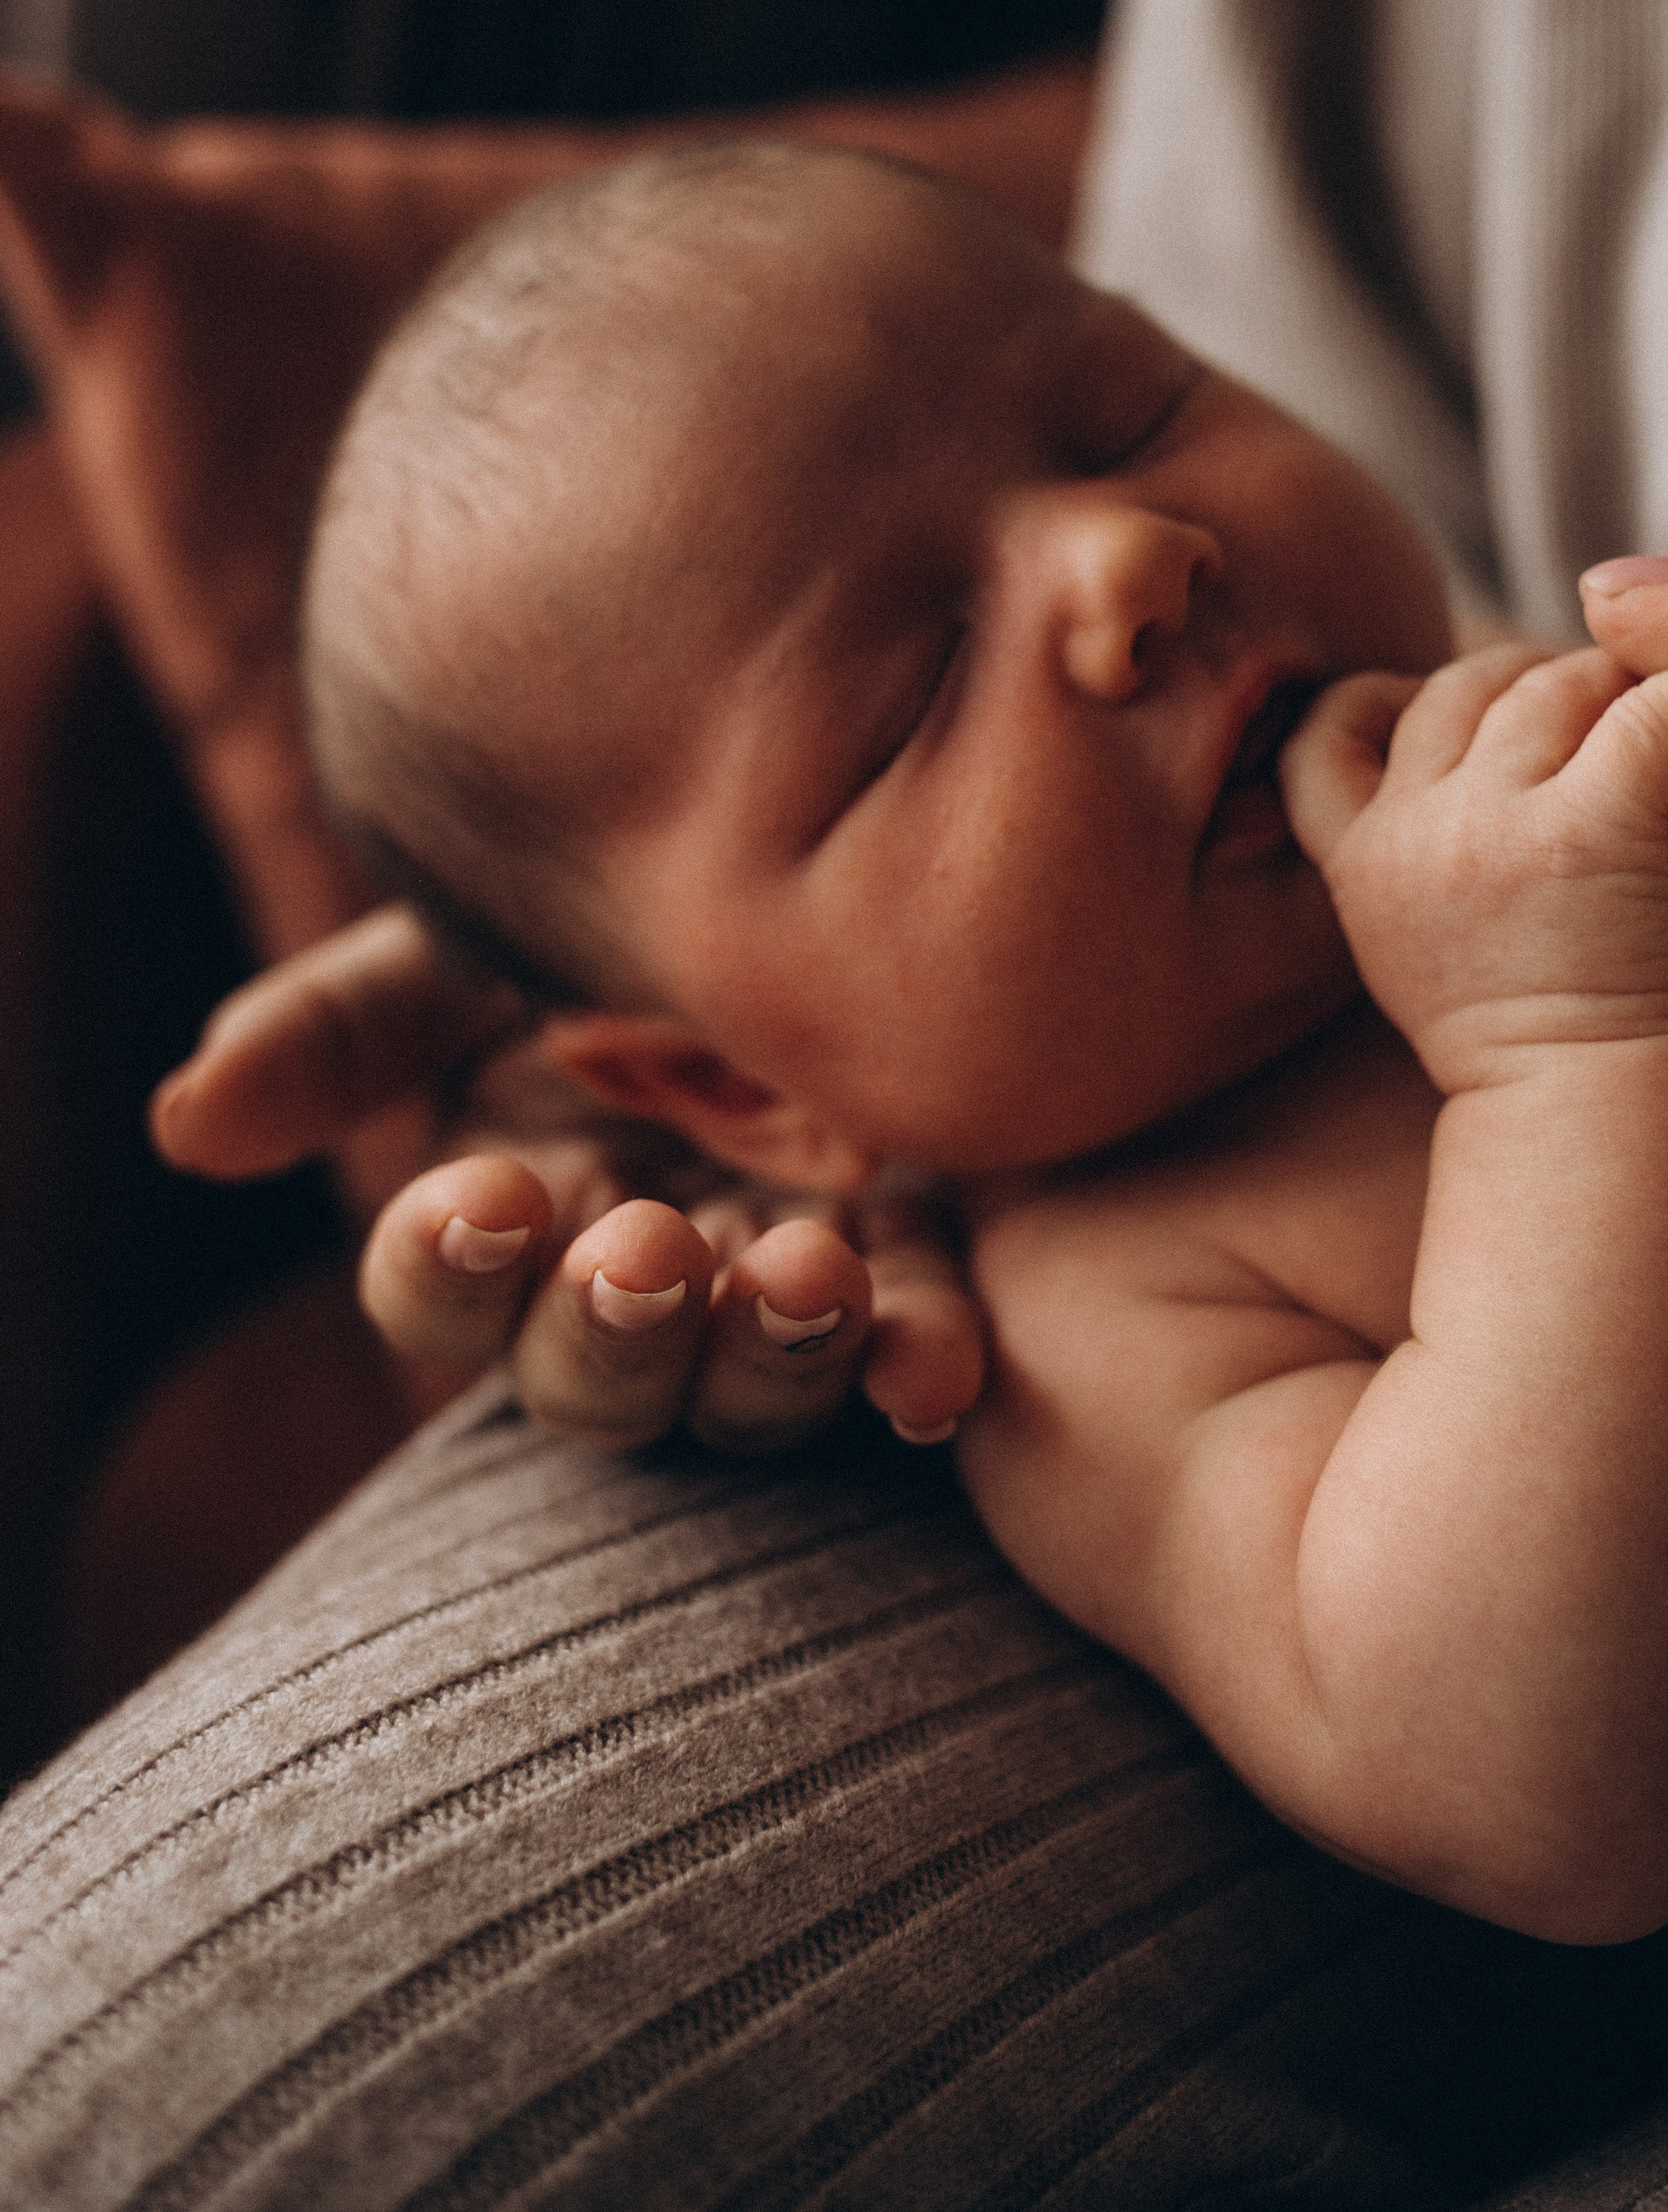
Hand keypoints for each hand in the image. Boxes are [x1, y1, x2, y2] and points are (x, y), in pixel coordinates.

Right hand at [153, 903, 984, 1453]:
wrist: (805, 825)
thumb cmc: (605, 898)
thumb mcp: (471, 935)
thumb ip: (349, 1022)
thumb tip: (188, 1124)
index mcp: (506, 1205)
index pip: (438, 1286)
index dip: (448, 1266)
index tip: (482, 1194)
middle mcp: (628, 1282)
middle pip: (587, 1376)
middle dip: (609, 1330)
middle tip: (645, 1248)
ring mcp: (768, 1288)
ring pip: (745, 1386)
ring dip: (768, 1353)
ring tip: (805, 1276)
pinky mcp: (913, 1262)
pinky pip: (912, 1345)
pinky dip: (919, 1361)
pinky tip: (935, 1370)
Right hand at [1280, 644, 1667, 1092]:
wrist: (1588, 1128)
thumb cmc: (1534, 1041)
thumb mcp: (1414, 949)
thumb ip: (1414, 851)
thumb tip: (1467, 751)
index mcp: (1359, 859)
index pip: (1330, 727)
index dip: (1396, 698)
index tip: (1475, 715)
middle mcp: (1408, 831)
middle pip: (1466, 685)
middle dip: (1544, 683)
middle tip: (1620, 720)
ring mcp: (1488, 828)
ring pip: (1554, 682)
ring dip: (1624, 687)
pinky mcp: (1585, 830)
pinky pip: (1650, 711)